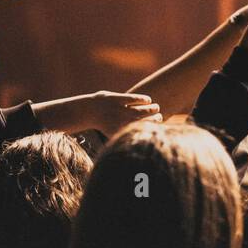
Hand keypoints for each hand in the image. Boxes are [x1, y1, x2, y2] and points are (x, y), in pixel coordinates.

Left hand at [33, 91, 161, 134]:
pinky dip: (144, 99)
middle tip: (159, 117)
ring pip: (142, 109)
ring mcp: (119, 109)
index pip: (143, 131)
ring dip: (152, 108)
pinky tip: (148, 100)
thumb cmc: (104, 123)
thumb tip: (140, 148)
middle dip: (156, 118)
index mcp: (122, 131)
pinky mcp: (116, 98)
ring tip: (156, 107)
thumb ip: (125, 137)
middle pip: (146, 120)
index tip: (158, 125)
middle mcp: (122, 121)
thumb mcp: (114, 133)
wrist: (88, 111)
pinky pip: (135, 98)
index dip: (154, 128)